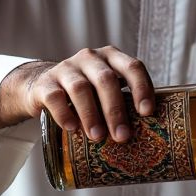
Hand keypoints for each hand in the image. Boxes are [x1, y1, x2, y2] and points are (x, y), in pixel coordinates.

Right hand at [0, 47, 154, 141]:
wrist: (42, 87)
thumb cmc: (87, 93)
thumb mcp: (106, 90)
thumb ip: (124, 100)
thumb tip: (153, 131)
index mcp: (111, 57)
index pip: (132, 67)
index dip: (142, 88)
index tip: (147, 113)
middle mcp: (90, 58)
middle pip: (106, 80)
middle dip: (115, 109)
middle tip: (122, 136)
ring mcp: (66, 68)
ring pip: (80, 88)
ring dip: (91, 115)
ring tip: (98, 137)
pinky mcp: (45, 83)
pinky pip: (55, 97)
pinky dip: (64, 114)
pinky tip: (72, 129)